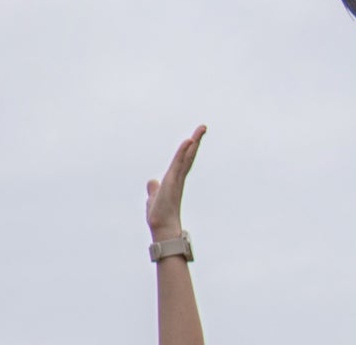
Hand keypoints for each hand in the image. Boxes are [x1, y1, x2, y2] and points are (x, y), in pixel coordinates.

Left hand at [146, 126, 206, 240]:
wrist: (162, 228)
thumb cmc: (159, 216)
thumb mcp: (153, 197)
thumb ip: (154, 189)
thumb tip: (152, 182)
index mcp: (174, 179)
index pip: (183, 160)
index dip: (188, 149)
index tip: (194, 137)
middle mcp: (178, 178)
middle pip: (189, 156)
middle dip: (196, 141)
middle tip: (203, 127)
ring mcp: (177, 179)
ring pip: (187, 157)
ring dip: (194, 142)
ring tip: (200, 129)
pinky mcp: (173, 181)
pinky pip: (180, 163)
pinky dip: (184, 152)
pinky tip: (189, 141)